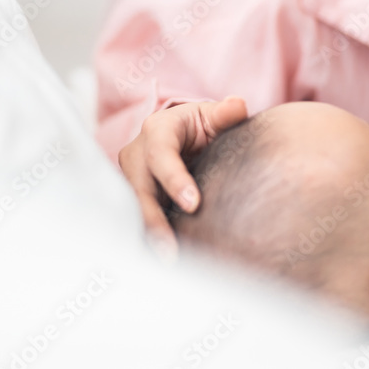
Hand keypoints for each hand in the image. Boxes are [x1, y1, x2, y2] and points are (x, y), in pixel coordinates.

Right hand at [118, 95, 247, 259]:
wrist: (180, 135)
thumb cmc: (199, 125)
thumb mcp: (210, 116)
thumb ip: (224, 114)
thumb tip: (238, 105)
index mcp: (157, 130)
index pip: (161, 155)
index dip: (174, 179)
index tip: (194, 204)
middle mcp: (136, 155)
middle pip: (140, 190)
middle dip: (154, 221)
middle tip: (170, 250)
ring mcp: (130, 178)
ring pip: (134, 210)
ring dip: (148, 236)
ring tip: (166, 262)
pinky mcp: (132, 198)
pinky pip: (137, 220)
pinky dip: (147, 240)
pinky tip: (160, 260)